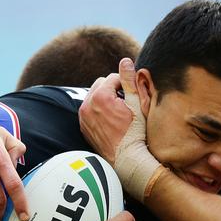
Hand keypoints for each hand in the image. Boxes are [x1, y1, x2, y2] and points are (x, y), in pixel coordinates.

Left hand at [79, 58, 162, 202]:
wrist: (127, 160)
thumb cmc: (136, 132)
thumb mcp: (137, 104)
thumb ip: (130, 80)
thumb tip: (125, 60)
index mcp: (100, 96)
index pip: (113, 77)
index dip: (126, 84)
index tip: (134, 94)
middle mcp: (87, 105)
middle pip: (100, 84)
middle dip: (113, 88)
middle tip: (126, 101)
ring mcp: (83, 117)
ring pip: (94, 96)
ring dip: (105, 98)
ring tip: (119, 110)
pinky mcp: (83, 127)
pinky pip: (89, 110)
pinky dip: (99, 110)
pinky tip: (111, 120)